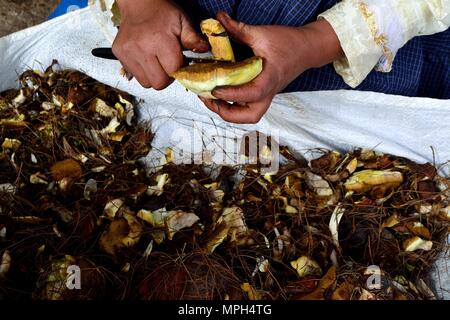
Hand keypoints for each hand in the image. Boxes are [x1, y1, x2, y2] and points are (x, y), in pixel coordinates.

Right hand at [113, 0, 208, 88]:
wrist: (139, 3)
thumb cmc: (163, 14)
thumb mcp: (183, 22)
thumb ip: (193, 39)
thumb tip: (204, 50)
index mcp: (160, 40)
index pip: (173, 71)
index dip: (179, 70)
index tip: (179, 61)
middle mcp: (141, 48)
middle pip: (158, 83)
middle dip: (166, 77)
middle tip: (167, 64)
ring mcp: (128, 52)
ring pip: (145, 83)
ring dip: (153, 76)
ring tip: (156, 61)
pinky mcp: (119, 54)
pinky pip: (134, 75)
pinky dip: (142, 71)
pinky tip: (146, 58)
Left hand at [200, 11, 343, 123]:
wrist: (307, 48)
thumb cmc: (288, 43)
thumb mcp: (262, 34)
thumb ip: (238, 29)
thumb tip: (219, 18)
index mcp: (269, 80)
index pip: (250, 94)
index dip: (230, 94)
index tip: (214, 88)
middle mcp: (268, 92)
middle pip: (249, 116)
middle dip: (228, 112)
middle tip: (210, 99)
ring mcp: (266, 95)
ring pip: (249, 115)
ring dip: (229, 112)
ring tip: (212, 99)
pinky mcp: (264, 93)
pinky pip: (248, 107)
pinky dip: (233, 105)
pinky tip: (221, 93)